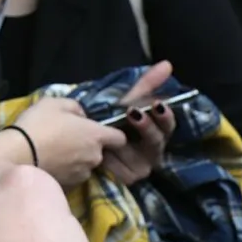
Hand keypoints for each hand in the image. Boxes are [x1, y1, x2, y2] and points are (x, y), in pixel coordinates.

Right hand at [13, 96, 128, 187]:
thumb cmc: (38, 124)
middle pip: (100, 152)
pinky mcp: (69, 186)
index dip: (112, 134)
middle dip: (88, 147)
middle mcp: (94, 156)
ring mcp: (82, 174)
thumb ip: (75, 107)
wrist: (17, 155)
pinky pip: (72, 177)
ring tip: (56, 154)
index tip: (99, 131)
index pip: (120, 138)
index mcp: (95, 134)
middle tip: (67, 140)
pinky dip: (65, 172)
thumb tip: (82, 116)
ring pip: (86, 165)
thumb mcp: (54, 103)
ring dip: (77, 160)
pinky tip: (50, 165)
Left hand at [99, 62, 175, 185]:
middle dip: (148, 127)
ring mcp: (141, 165)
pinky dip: (117, 160)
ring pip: (144, 155)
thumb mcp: (123, 101)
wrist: (74, 140)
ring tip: (117, 133)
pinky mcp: (128, 177)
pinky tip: (107, 153)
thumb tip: (167, 64)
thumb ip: (145, 84)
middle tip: (135, 114)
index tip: (157, 104)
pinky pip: (127, 169)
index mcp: (153, 129)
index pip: (167, 123)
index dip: (165, 115)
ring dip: (130, 144)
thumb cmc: (103, 118)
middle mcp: (151, 148)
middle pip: (158, 140)